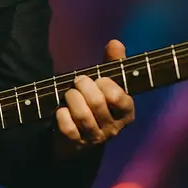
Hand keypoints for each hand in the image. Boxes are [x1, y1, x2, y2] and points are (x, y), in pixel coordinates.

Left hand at [53, 39, 134, 158]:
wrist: (78, 132)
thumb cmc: (96, 101)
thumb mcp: (106, 82)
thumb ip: (113, 63)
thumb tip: (115, 43)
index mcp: (126, 112)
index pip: (118, 97)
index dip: (105, 84)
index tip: (99, 80)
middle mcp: (114, 128)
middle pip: (96, 102)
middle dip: (83, 86)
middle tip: (78, 82)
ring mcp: (95, 138)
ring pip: (82, 114)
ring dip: (71, 98)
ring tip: (69, 94)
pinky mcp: (76, 144)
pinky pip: (67, 127)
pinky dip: (61, 115)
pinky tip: (62, 110)